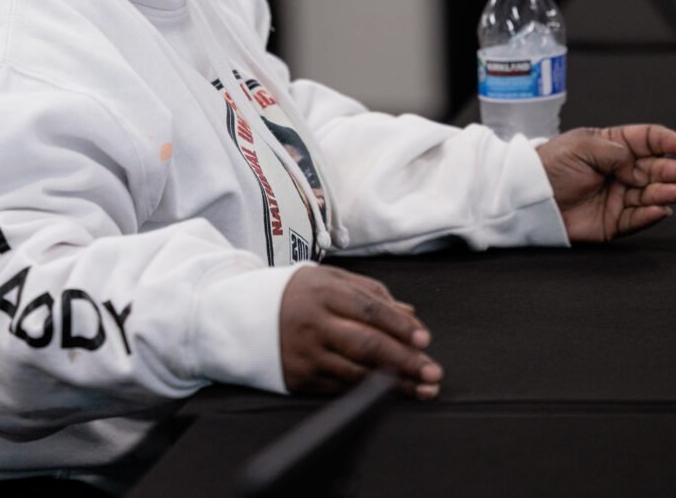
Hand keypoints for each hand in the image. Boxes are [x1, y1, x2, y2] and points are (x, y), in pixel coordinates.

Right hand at [279, 265, 441, 399]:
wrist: (243, 315)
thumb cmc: (296, 295)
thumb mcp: (329, 279)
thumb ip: (371, 293)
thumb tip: (409, 314)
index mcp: (323, 292)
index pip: (369, 309)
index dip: (400, 326)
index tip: (424, 339)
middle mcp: (314, 323)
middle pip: (367, 345)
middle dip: (405, 361)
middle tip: (432, 372)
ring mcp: (306, 353)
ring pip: (357, 372)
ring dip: (394, 385)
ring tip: (422, 388)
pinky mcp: (300, 377)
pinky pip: (340, 387)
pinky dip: (368, 393)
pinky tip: (389, 395)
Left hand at [537, 124, 675, 242]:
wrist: (527, 197)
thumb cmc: (548, 166)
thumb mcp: (581, 146)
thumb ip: (615, 152)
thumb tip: (639, 163)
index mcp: (611, 146)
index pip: (646, 141)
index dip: (665, 142)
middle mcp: (619, 171)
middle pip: (653, 169)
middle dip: (668, 170)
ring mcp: (617, 197)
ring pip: (650, 195)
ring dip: (665, 193)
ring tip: (674, 191)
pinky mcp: (613, 222)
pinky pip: (637, 219)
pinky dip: (651, 215)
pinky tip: (660, 209)